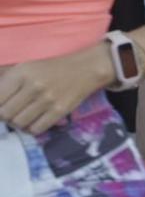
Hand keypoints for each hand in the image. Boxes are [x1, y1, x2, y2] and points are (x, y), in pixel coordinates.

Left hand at [0, 47, 114, 135]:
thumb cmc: (51, 68)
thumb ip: (6, 81)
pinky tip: (34, 121)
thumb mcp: (25, 67)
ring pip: (19, 123)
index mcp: (21, 73)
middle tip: (12, 112)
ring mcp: (47, 100)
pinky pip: (36, 129)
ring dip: (18, 123)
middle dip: (5, 116)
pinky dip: (31, 128)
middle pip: (5, 114)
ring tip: (23, 116)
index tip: (3, 106)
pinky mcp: (60, 111)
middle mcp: (33, 86)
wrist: (85, 69)